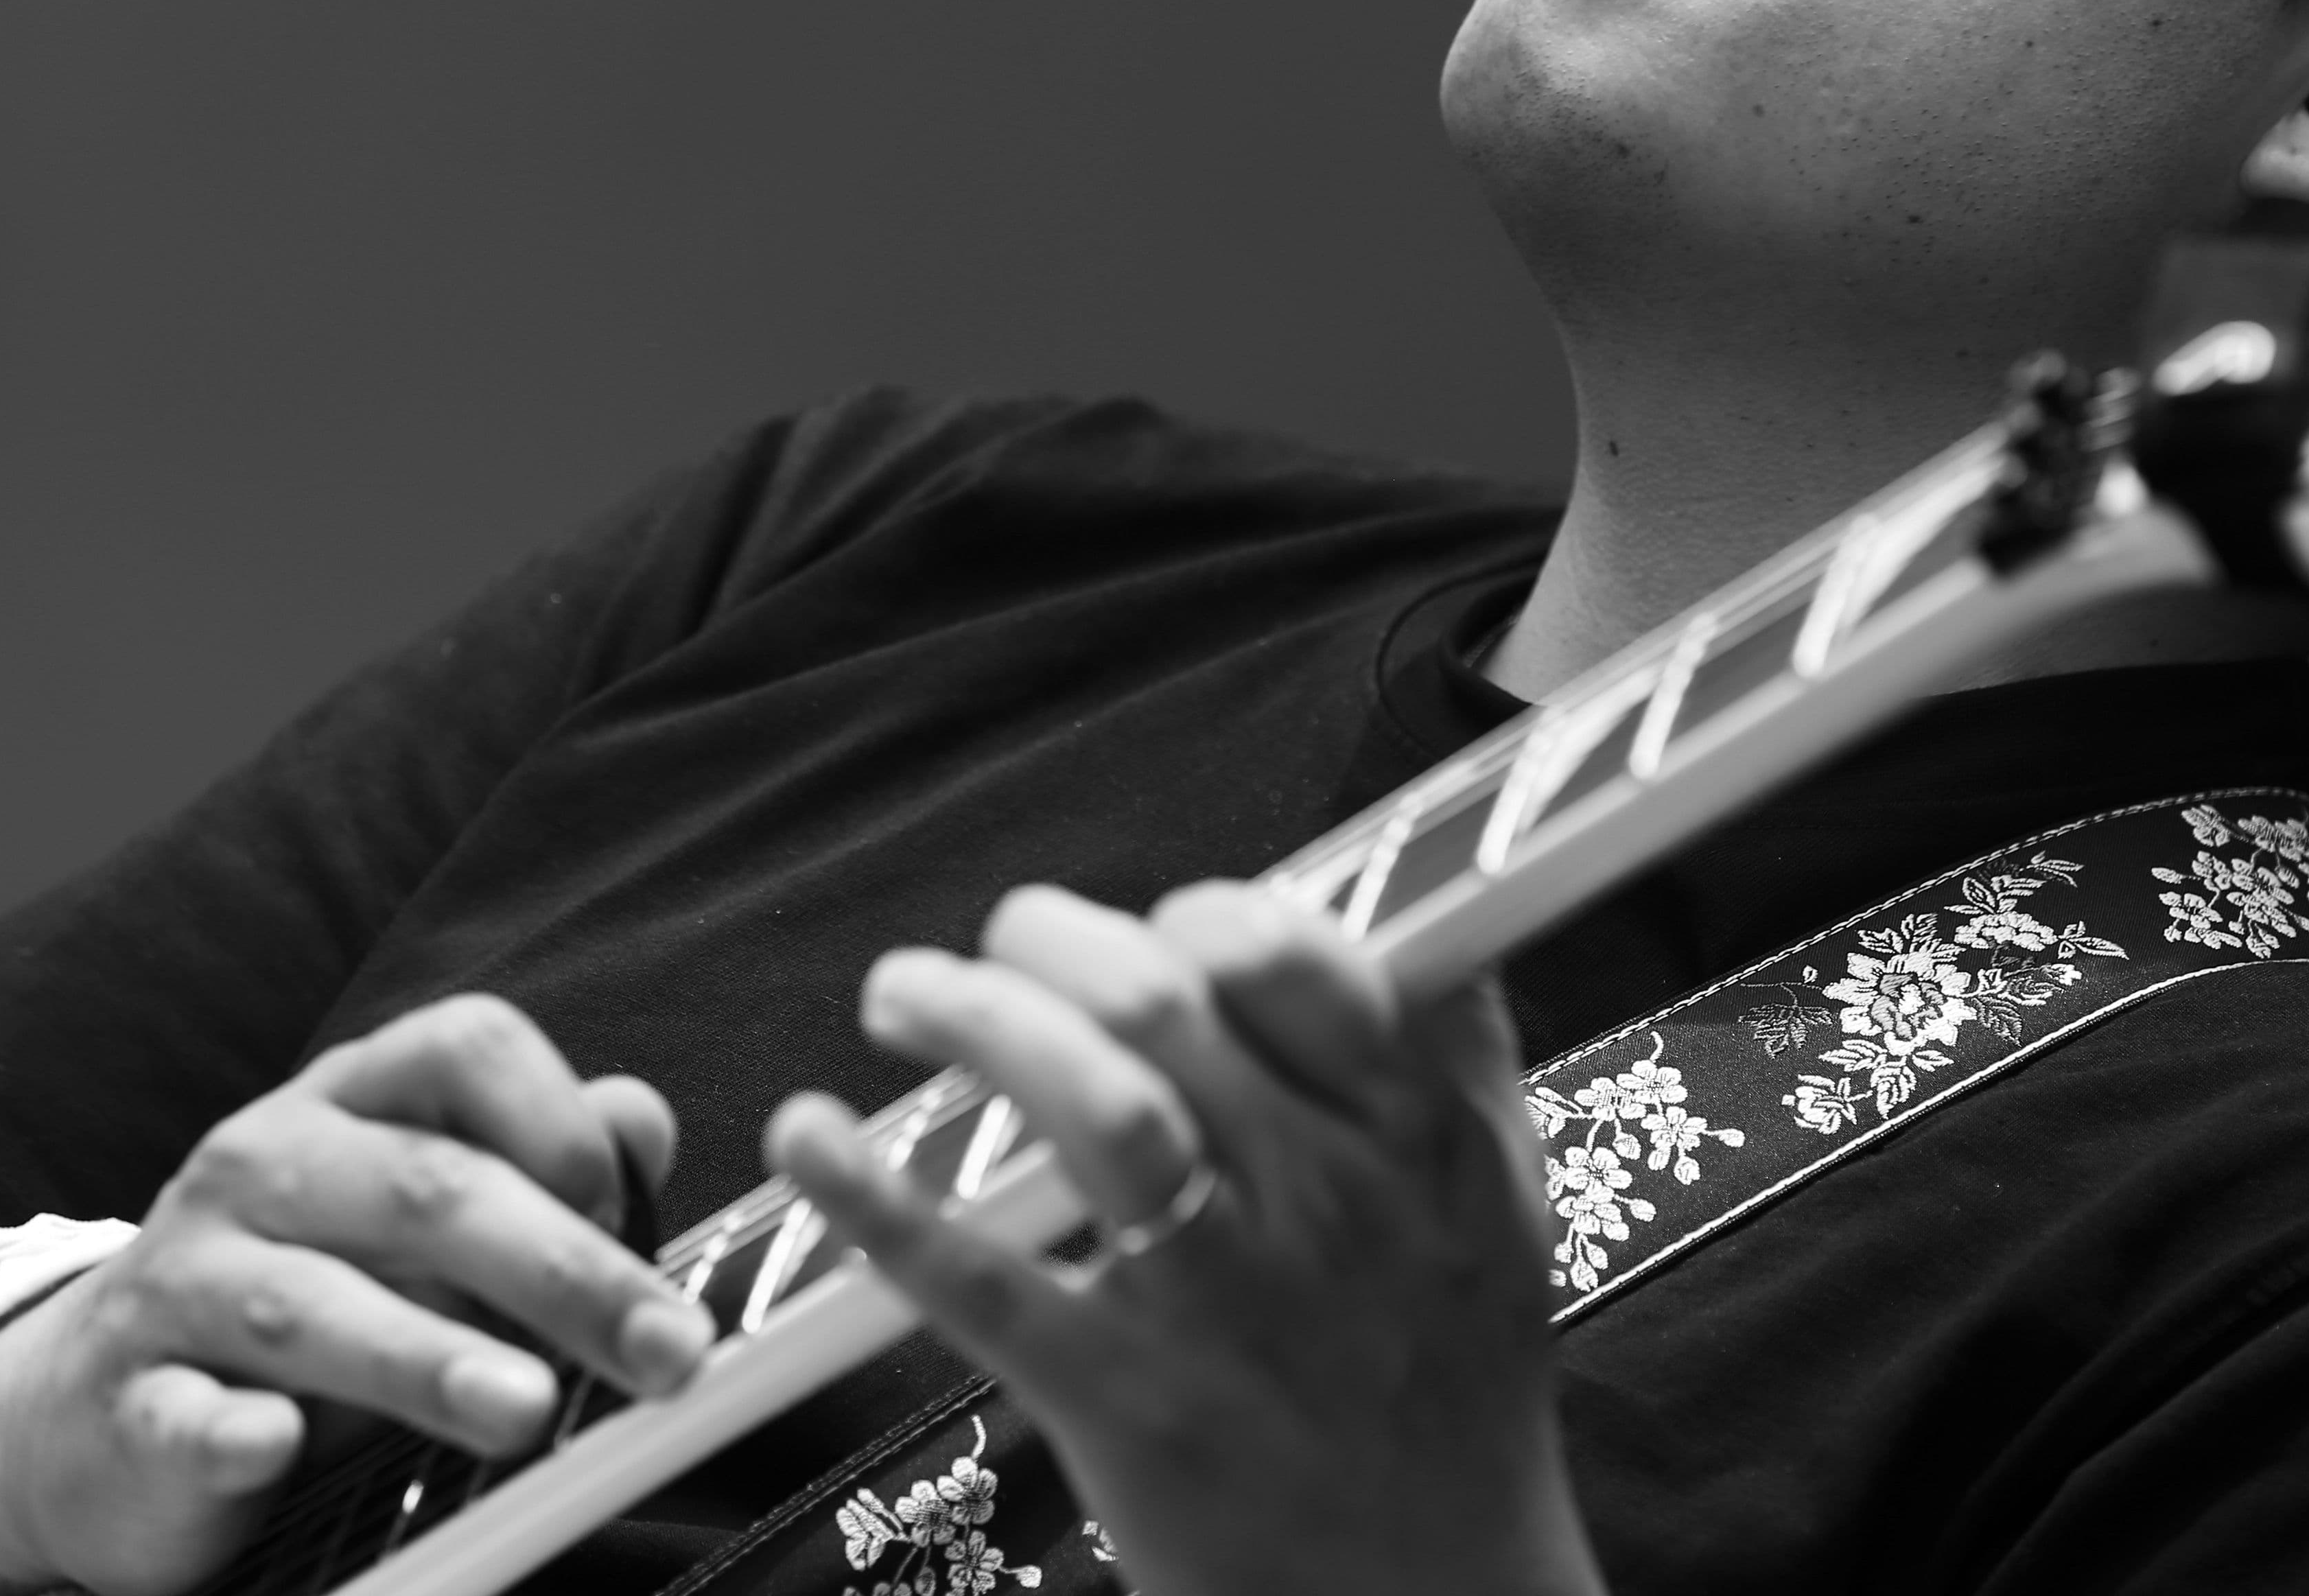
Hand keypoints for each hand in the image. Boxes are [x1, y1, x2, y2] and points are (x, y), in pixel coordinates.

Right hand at [0, 993, 716, 1595]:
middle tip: (666, 1349)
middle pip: (424, 1189)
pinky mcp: (128, 1406)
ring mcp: (183, 1283)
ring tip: (528, 1409)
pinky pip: (183, 1416)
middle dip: (563, 1270)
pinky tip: (276, 1445)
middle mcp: (259, 1166)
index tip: (633, 1210)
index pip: (465, 1046)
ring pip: (312, 1306)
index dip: (561, 1119)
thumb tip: (640, 1120)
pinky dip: (229, 1432)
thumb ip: (533, 1169)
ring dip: (429, 1356)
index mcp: (346, 1104)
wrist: (86, 1412)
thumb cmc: (301, 1299)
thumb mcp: (413, 1217)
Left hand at [768, 883, 1608, 1595]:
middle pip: (1165, 1003)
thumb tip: (1402, 906)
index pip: (1297, 957)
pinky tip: (808, 1137)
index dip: (1201, 912)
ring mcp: (1222, 1302)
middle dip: (1047, 940)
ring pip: (1092, 1100)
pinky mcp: (1125, 1402)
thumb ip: (1455, 1056)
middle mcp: (1325, 1201)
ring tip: (901, 997)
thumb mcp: (1499, 1209)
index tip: (1152, 931)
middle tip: (998, 946)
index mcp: (1417, 1139)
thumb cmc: (1453, 1399)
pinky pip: (982, 1279)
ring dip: (972, 1016)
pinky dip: (878, 1199)